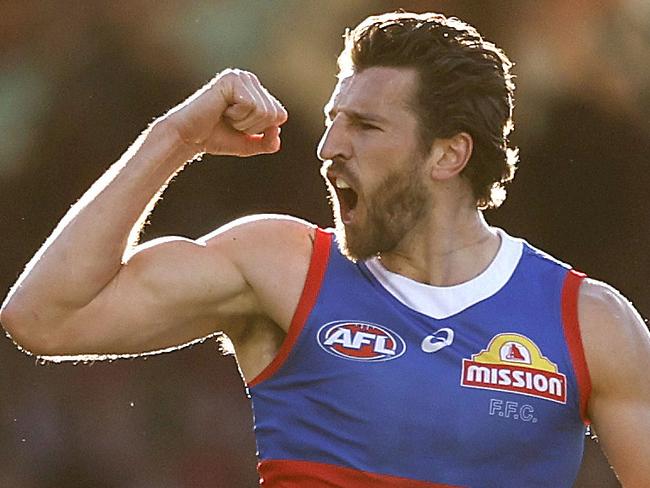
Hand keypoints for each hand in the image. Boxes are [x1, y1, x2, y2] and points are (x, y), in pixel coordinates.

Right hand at [163, 69, 287, 156]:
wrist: (189, 137)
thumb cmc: (216, 138)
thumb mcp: (248, 143)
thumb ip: (267, 142)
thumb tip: (277, 130)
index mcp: (257, 91)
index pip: (280, 115)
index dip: (261, 129)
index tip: (239, 127)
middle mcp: (250, 80)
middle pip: (273, 113)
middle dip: (252, 126)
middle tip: (230, 122)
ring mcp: (241, 77)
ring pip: (263, 110)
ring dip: (243, 122)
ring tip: (225, 116)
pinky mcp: (231, 79)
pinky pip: (250, 105)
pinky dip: (236, 115)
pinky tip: (221, 110)